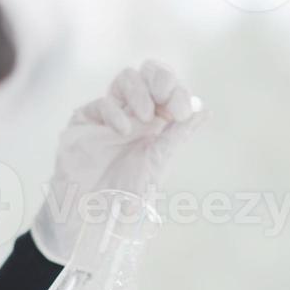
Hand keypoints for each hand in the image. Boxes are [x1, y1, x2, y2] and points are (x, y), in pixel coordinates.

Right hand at [31, 60, 206, 264]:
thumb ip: (178, 135)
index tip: (182, 112)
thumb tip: (205, 110)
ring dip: (140, 93)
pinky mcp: (84, 120)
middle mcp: (134, 112)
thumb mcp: (158, 163)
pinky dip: (115, 112)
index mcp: (156, 121)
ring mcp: (109, 114)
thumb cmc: (127, 194)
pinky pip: (101, 103)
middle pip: (148, 73)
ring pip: (126, 79)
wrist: (94, 215)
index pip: (169, 89)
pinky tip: (124, 130)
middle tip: (165, 97)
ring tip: (146, 118)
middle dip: (160, 79)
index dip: (177, 92)